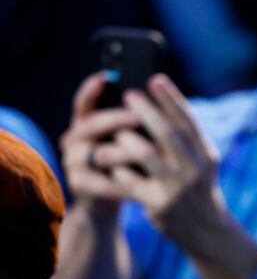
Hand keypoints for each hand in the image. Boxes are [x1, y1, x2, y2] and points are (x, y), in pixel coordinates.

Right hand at [60, 73, 141, 217]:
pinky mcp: (79, 184)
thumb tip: (160, 104)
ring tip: (150, 152)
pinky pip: (102, 182)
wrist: (107, 200)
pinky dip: (126, 181)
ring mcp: (73, 162)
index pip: (84, 102)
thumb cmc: (126, 164)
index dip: (92, 90)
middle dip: (117, 119)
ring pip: (100, 153)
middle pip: (92, 125)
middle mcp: (75, 139)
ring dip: (125, 152)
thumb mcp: (130, 140)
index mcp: (86, 123)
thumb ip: (135, 124)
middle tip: (138, 116)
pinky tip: (145, 181)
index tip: (105, 77)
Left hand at [91, 74, 225, 256]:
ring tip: (114, 132)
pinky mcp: (159, 205)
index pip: (189, 121)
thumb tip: (159, 106)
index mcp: (206, 154)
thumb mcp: (202, 163)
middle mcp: (195, 169)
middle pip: (167, 133)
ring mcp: (177, 188)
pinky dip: (120, 171)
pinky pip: (131, 182)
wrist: (208, 232)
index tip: (155, 79)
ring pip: (145, 155)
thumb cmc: (198, 189)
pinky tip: (113, 167)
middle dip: (146, 111)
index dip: (171, 98)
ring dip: (125, 139)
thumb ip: (187, 140)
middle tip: (128, 95)